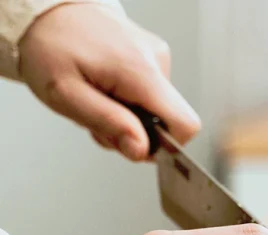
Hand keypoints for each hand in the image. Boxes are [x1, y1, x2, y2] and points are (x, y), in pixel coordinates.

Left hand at [18, 3, 199, 160]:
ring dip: (128, 118)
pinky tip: (105, 90)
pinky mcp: (152, 55)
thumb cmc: (49, 46)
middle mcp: (156, 60)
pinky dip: (128, 102)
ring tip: (98, 100)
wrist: (43, 9)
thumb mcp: (66, 95)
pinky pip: (151, 95)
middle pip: (168, 122)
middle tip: (100, 120)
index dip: (165, 146)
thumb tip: (142, 149)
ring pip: (158, 111)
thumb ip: (108, 123)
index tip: (135, 144)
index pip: (185, 124)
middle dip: (136, 132)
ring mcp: (156, 55)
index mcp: (140, 71)